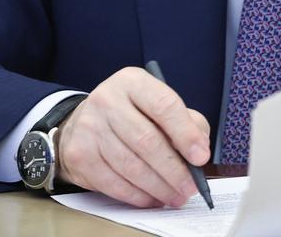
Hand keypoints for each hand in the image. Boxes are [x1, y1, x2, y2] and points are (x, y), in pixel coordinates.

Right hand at [56, 67, 210, 206]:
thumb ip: (186, 122)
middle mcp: (107, 101)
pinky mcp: (80, 155)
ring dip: (159, 187)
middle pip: (147, 141)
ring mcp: (90, 128)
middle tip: (191, 187)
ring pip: (131, 166)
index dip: (185, 134)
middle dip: (174, 170)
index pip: (164, 105)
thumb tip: (198, 152)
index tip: (200, 157)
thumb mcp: (158, 105)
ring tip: (176, 197)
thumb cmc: (132, 115)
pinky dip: (138, 196)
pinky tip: (153, 199)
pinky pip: (114, 183)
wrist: (82, 122)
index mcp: (132, 82)